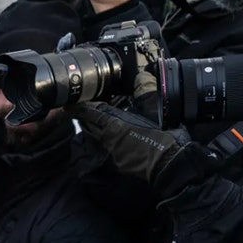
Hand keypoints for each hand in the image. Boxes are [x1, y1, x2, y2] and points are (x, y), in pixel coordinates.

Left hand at [73, 102, 212, 195]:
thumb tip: (142, 77)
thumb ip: (145, 92)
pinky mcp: (118, 164)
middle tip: (80, 110)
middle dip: (84, 118)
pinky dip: (104, 141)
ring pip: (96, 138)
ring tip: (94, 121)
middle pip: (89, 126)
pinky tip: (111, 138)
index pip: (90, 113)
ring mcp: (112, 153)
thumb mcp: (155, 110)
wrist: (171, 166)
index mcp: (115, 124)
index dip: (79, 107)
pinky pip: (105, 149)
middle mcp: (108, 139)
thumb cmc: (164, 138)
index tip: (71, 103)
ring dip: (94, 129)